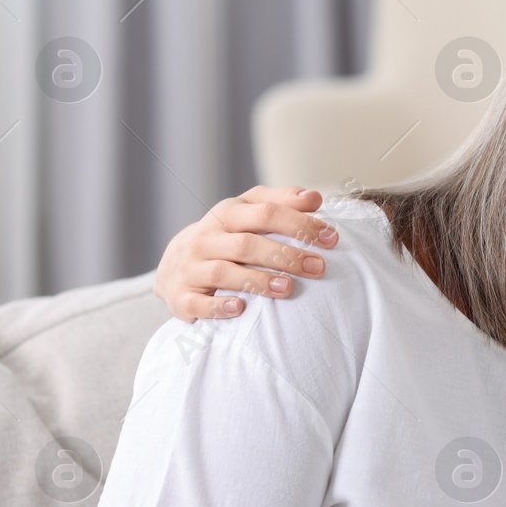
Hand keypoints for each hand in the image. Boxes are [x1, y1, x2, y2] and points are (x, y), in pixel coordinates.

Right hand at [153, 186, 339, 321]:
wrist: (174, 264)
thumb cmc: (227, 235)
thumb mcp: (249, 211)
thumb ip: (281, 201)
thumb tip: (315, 197)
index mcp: (228, 214)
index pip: (266, 213)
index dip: (300, 224)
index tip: (331, 237)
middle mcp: (207, 238)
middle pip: (247, 244)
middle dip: (286, 255)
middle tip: (319, 267)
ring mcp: (191, 267)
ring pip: (224, 272)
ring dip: (259, 281)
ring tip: (289, 288)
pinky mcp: (181, 296)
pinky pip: (199, 302)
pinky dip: (219, 306)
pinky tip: (241, 309)